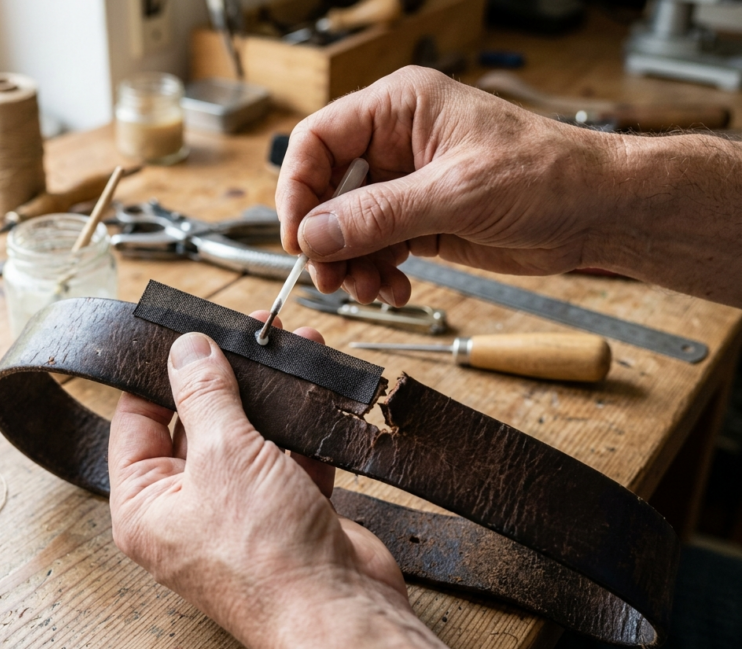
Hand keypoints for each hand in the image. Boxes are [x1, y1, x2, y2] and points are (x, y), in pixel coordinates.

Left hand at [108, 315, 464, 648]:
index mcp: (146, 506)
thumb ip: (204, 395)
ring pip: (249, 436)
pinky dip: (304, 425)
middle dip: (227, 376)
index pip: (136, 422)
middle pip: (197, 424)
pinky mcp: (286, 513)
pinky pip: (288, 457)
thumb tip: (186, 349)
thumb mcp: (224, 456)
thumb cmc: (267, 556)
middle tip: (246, 331)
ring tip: (290, 347)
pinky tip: (316, 389)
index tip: (183, 333)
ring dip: (272, 395)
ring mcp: (239, 512)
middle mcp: (186, 511)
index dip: (157, 373)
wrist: (342, 613)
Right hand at [276, 66, 613, 304]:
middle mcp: (395, 143)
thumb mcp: (458, 192)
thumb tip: (314, 234)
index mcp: (400, 108)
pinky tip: (395, 289)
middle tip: (333, 279)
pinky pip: (376, 249)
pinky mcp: (420, 220)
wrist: (599, 211)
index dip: (298, 189)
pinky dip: (376, 274)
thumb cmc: (548, 174)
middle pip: (326, 190)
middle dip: (326, 239)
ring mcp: (406, 185)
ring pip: (347, 227)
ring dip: (351, 264)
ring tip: (372, 290)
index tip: (299, 238)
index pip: (318, 140)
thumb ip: (380, 214)